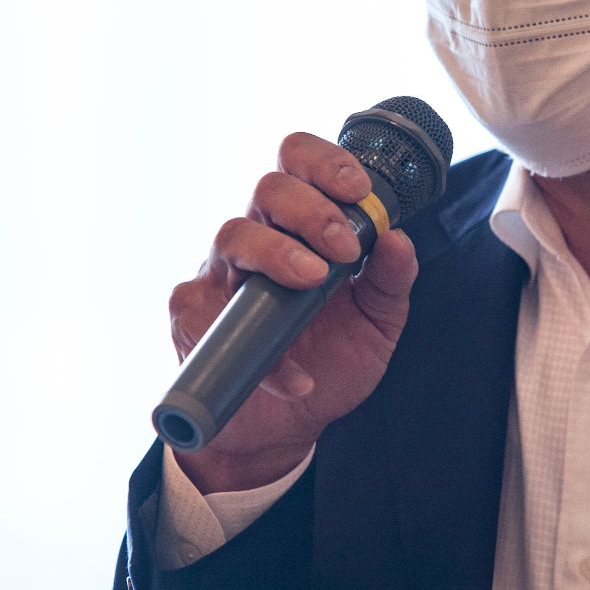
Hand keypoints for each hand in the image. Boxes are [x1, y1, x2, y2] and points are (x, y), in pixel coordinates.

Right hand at [167, 131, 418, 492]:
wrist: (290, 427)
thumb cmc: (331, 359)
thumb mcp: (377, 322)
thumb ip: (391, 281)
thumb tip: (397, 238)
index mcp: (301, 224)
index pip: (299, 163)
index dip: (324, 162)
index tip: (358, 190)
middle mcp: (258, 238)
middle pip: (268, 188)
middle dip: (311, 210)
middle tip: (344, 249)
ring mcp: (221, 274)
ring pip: (233, 233)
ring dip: (277, 253)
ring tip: (313, 282)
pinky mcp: (192, 317)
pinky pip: (209, 313)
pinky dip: (255, 346)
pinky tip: (294, 375)